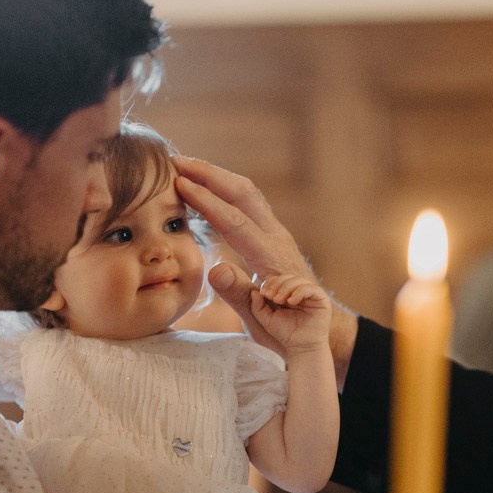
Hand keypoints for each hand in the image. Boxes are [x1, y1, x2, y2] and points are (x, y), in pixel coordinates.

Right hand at [173, 155, 357, 383]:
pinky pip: (247, 204)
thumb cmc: (289, 330)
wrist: (317, 328)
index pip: (236, 221)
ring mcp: (277, 235)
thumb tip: (215, 269)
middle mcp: (277, 239)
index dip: (207, 201)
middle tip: (175, 162)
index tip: (179, 184)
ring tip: (184, 167)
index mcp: (273, 259)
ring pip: (247, 194)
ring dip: (217, 177)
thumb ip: (239, 295)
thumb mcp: (262, 322)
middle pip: (244, 193)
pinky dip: (224, 190)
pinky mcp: (273, 237)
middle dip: (210, 174)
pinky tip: (204, 189)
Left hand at [252, 272, 330, 352]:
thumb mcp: (267, 319)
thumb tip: (254, 291)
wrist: (301, 347)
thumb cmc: (286, 334)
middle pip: (288, 277)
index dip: (270, 282)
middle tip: (270, 296)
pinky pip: (311, 288)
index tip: (263, 293)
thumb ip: (258, 306)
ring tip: (279, 300)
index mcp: (288, 294)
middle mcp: (300, 292)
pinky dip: (299, 292)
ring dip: (286, 288)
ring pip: (298, 280)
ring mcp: (311, 295)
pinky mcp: (321, 299)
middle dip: (277, 284)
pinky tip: (291, 302)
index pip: (279, 279)